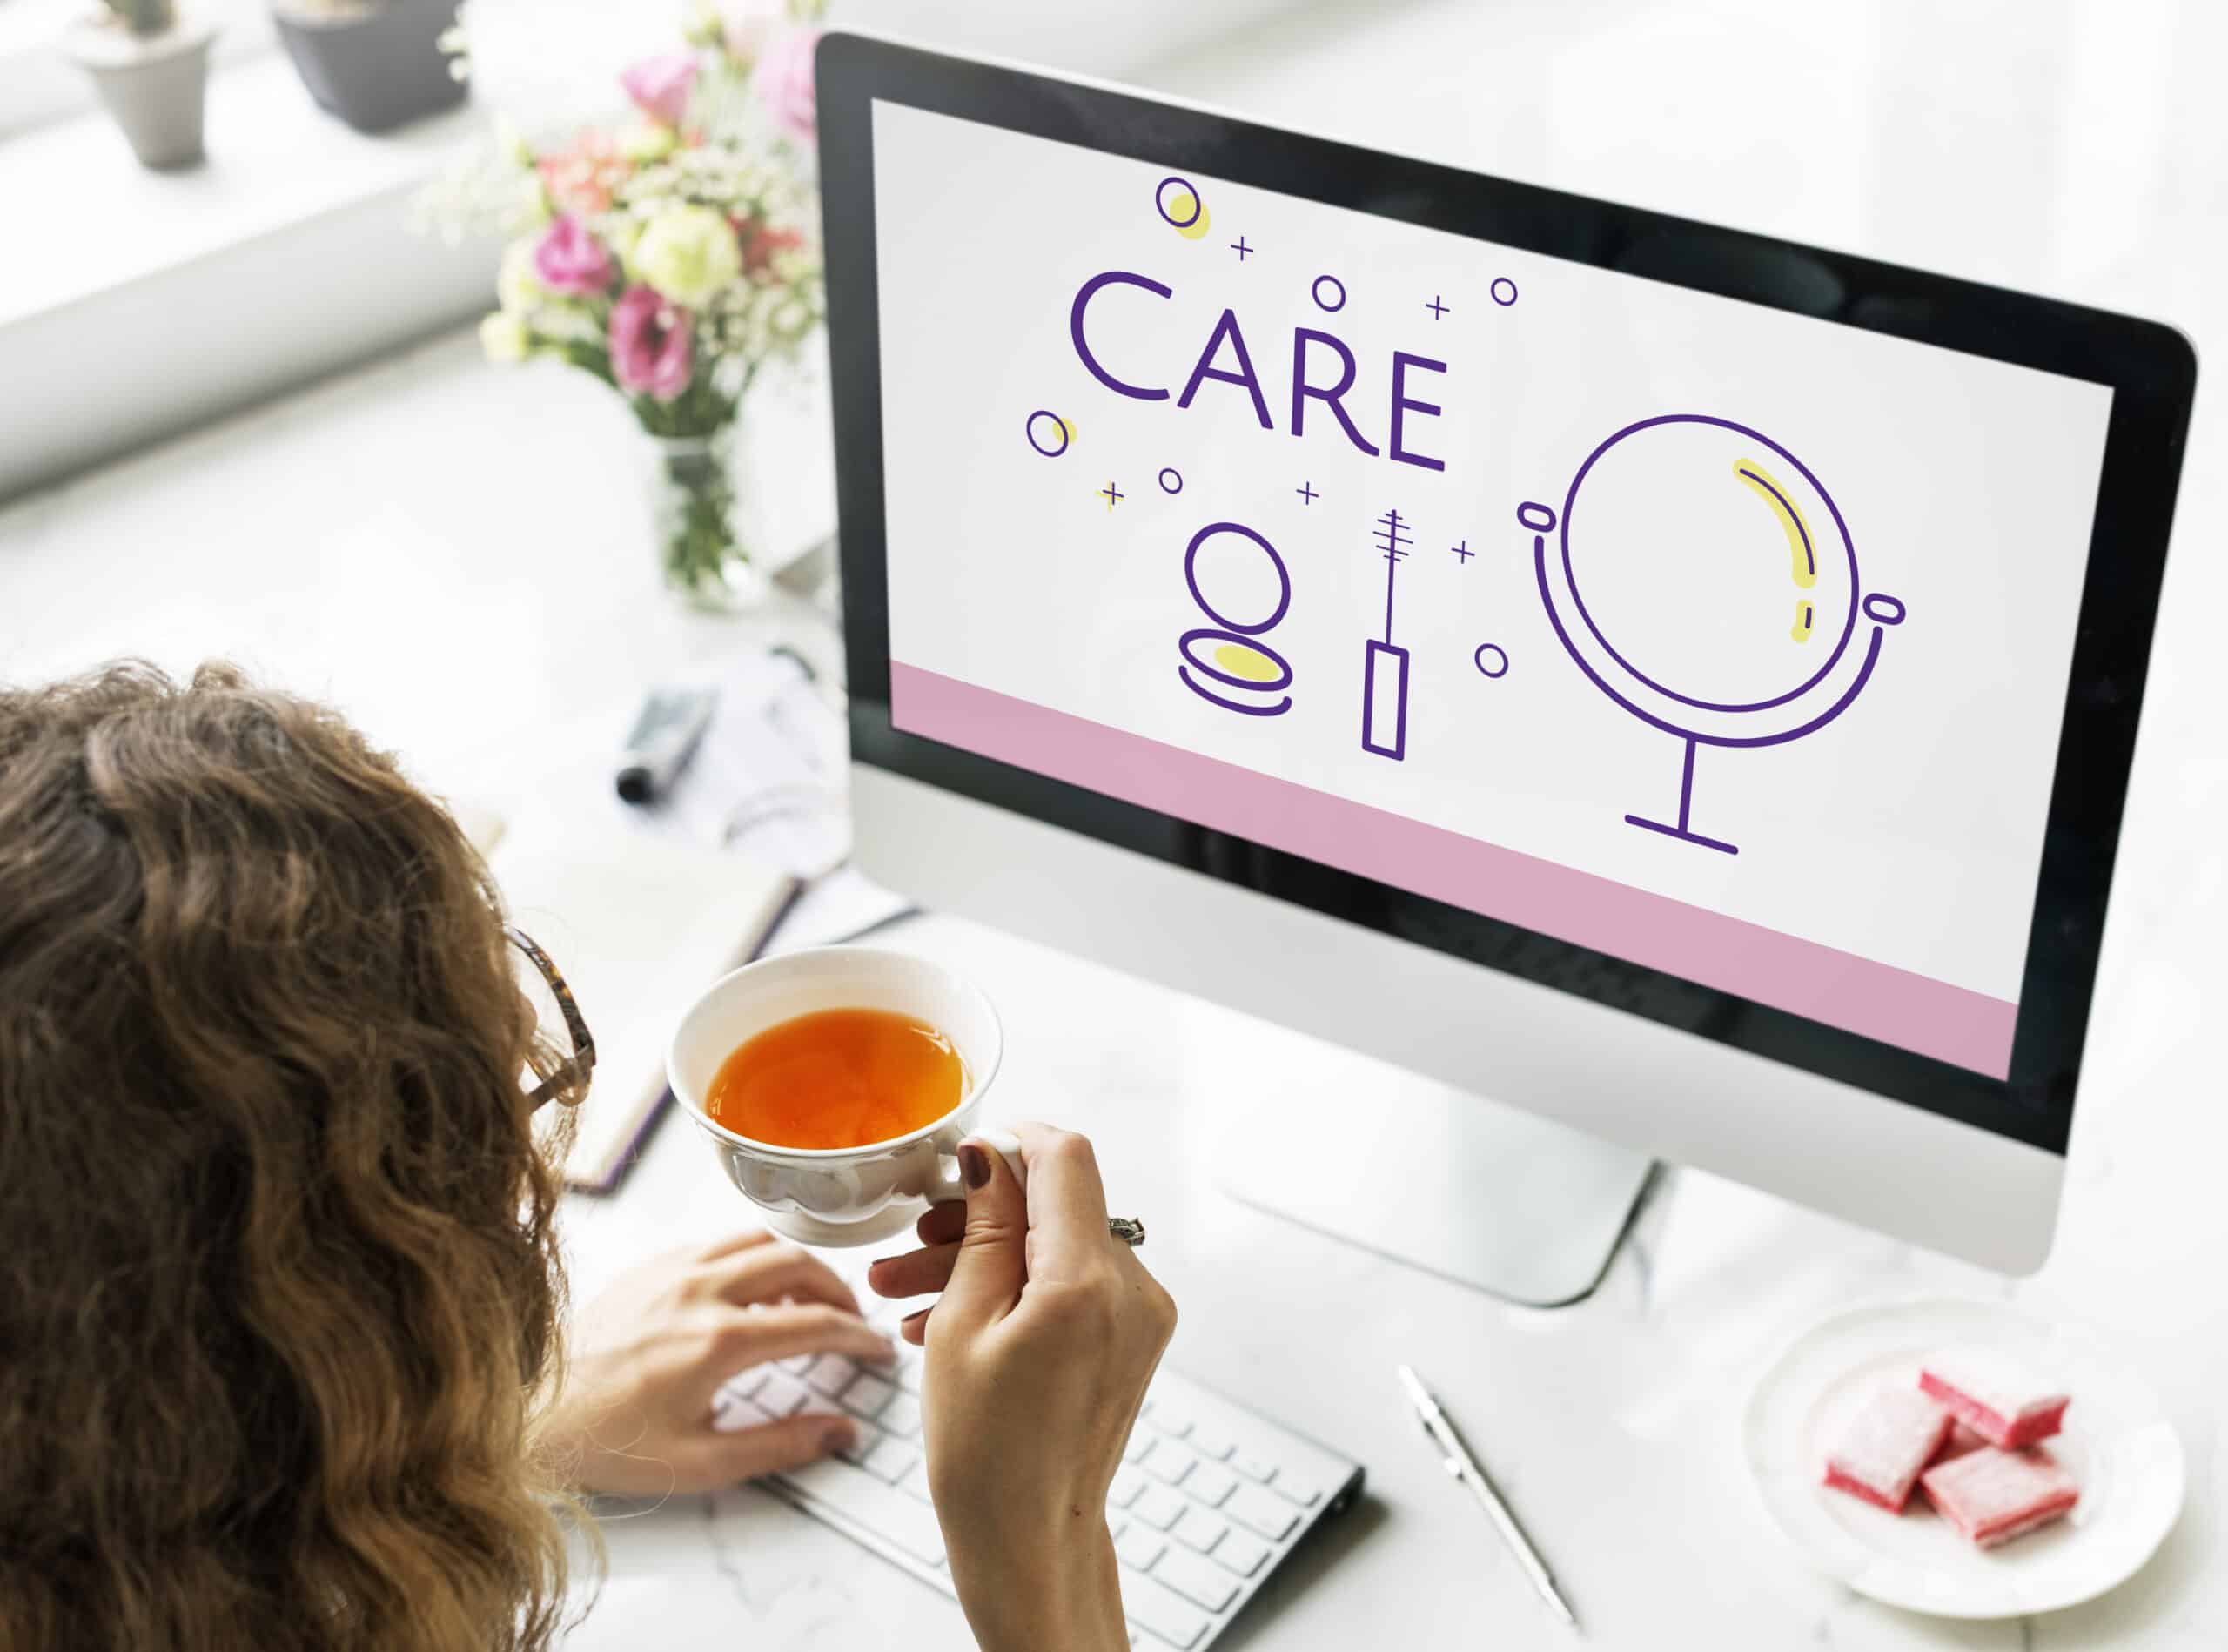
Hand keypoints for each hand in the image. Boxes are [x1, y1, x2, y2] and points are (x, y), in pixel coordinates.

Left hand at [539, 1230, 894, 1495]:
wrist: (529, 1414)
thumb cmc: (605, 1442)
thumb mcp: (700, 1463)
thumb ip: (779, 1447)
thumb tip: (839, 1433)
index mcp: (717, 1341)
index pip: (816, 1324)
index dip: (858, 1336)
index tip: (877, 1349)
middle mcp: (699, 1291)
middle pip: (796, 1264)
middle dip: (836, 1289)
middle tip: (849, 1318)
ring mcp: (671, 1270)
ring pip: (758, 1240)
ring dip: (796, 1264)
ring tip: (807, 1299)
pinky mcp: (648, 1266)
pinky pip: (717, 1242)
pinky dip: (751, 1256)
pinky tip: (750, 1289)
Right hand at [867, 1126, 1176, 1651]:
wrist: (1027, 1537)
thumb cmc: (986, 1452)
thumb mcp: (963, 1322)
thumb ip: (986, 1227)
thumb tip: (993, 1155)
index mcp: (1087, 1282)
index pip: (1066, 1158)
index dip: (1011, 1143)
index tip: (962, 1158)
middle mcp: (1132, 1289)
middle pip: (1055, 1205)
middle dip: (977, 1215)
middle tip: (910, 1240)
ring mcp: (1139, 1315)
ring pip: (1056, 1246)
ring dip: (984, 1256)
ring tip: (904, 1290)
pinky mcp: (1133, 1337)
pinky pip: (1072, 1284)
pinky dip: (1017, 1288)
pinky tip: (946, 1317)